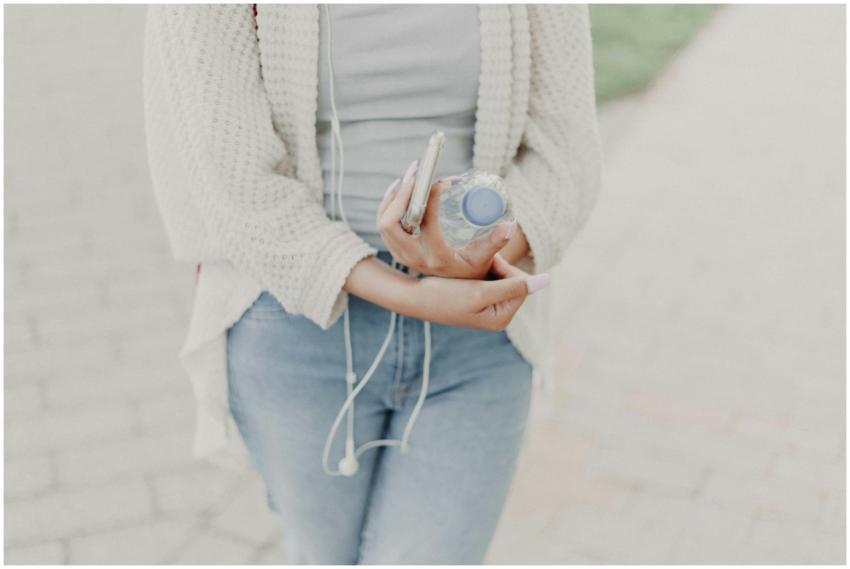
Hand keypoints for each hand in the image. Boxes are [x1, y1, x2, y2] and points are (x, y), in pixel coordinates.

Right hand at [344, 253, 550, 331]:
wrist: (415, 298)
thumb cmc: (445, 296)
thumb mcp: (481, 292)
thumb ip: (513, 287)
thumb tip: (547, 281)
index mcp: (502, 317)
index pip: (520, 284)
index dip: (504, 267)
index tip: (485, 260)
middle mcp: (498, 315)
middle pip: (512, 279)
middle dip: (496, 266)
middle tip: (476, 262)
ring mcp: (488, 307)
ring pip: (500, 276)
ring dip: (488, 265)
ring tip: (469, 265)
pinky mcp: (478, 299)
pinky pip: (489, 278)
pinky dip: (480, 269)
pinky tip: (466, 268)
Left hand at [376, 163, 516, 278]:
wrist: (457, 287)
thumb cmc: (474, 268)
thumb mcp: (485, 256)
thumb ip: (496, 241)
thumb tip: (510, 225)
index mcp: (436, 257)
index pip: (426, 224)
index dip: (431, 199)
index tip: (443, 182)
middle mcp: (414, 258)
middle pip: (391, 224)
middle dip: (401, 196)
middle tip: (417, 175)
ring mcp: (403, 255)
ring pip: (383, 224)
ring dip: (393, 198)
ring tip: (410, 177)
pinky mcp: (398, 250)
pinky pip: (383, 225)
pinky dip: (387, 205)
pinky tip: (398, 189)